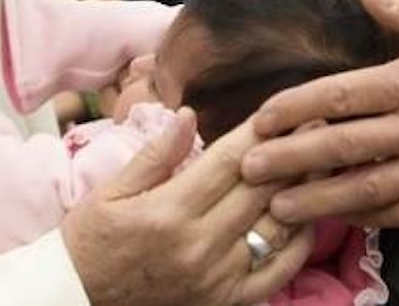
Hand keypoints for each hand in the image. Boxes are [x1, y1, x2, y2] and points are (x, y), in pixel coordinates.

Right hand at [64, 110, 314, 305]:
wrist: (78, 300)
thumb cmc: (91, 241)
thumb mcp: (110, 192)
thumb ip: (155, 155)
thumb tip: (188, 115)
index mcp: (168, 211)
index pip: (228, 161)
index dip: (259, 132)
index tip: (282, 111)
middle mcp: (198, 245)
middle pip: (259, 189)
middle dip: (291, 152)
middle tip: (316, 124)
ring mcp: (216, 278)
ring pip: (274, 227)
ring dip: (301, 191)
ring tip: (320, 161)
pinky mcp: (224, 302)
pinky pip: (276, 271)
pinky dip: (297, 242)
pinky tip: (304, 215)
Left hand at [239, 0, 398, 227]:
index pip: (338, 97)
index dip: (292, 110)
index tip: (259, 120)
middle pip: (339, 148)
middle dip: (287, 162)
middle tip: (245, 172)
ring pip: (365, 189)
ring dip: (317, 200)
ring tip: (277, 209)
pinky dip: (369, 217)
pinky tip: (341, 219)